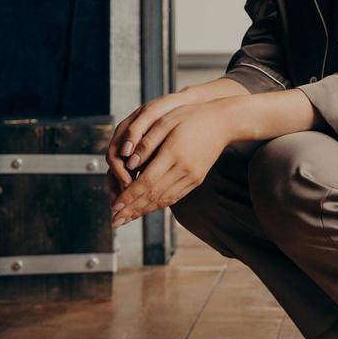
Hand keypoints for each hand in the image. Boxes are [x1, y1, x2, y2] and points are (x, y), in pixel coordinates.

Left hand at [110, 100, 233, 227]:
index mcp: (174, 153)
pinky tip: (146, 209)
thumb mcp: (166, 122)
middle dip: (132, 210)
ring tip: (127, 219)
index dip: (129, 196)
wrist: (223, 122)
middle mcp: (184, 169)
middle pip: (153, 195)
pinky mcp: (197, 180)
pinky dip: (158, 205)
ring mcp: (192, 177)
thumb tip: (129, 164)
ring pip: (164, 199)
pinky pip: (175, 197)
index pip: (146, 181)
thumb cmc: (190, 117)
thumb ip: (146, 143)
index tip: (114, 207)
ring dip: (144, 211)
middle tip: (115, 221)